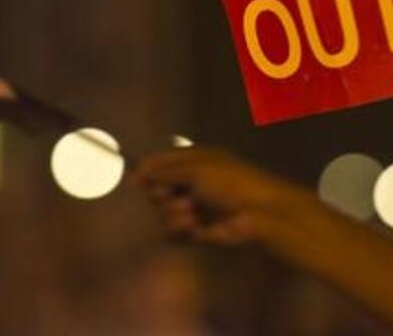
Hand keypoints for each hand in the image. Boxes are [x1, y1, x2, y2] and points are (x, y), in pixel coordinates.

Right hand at [133, 148, 305, 244]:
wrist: (257, 213)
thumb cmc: (229, 182)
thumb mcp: (196, 170)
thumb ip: (165, 171)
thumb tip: (139, 170)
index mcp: (194, 161)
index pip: (162, 163)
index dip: (148, 171)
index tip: (136, 181)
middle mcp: (191, 183)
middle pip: (158, 190)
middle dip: (161, 195)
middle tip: (168, 196)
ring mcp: (194, 207)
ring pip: (164, 213)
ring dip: (172, 214)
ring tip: (190, 214)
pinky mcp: (196, 230)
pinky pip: (174, 232)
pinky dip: (179, 229)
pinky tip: (193, 226)